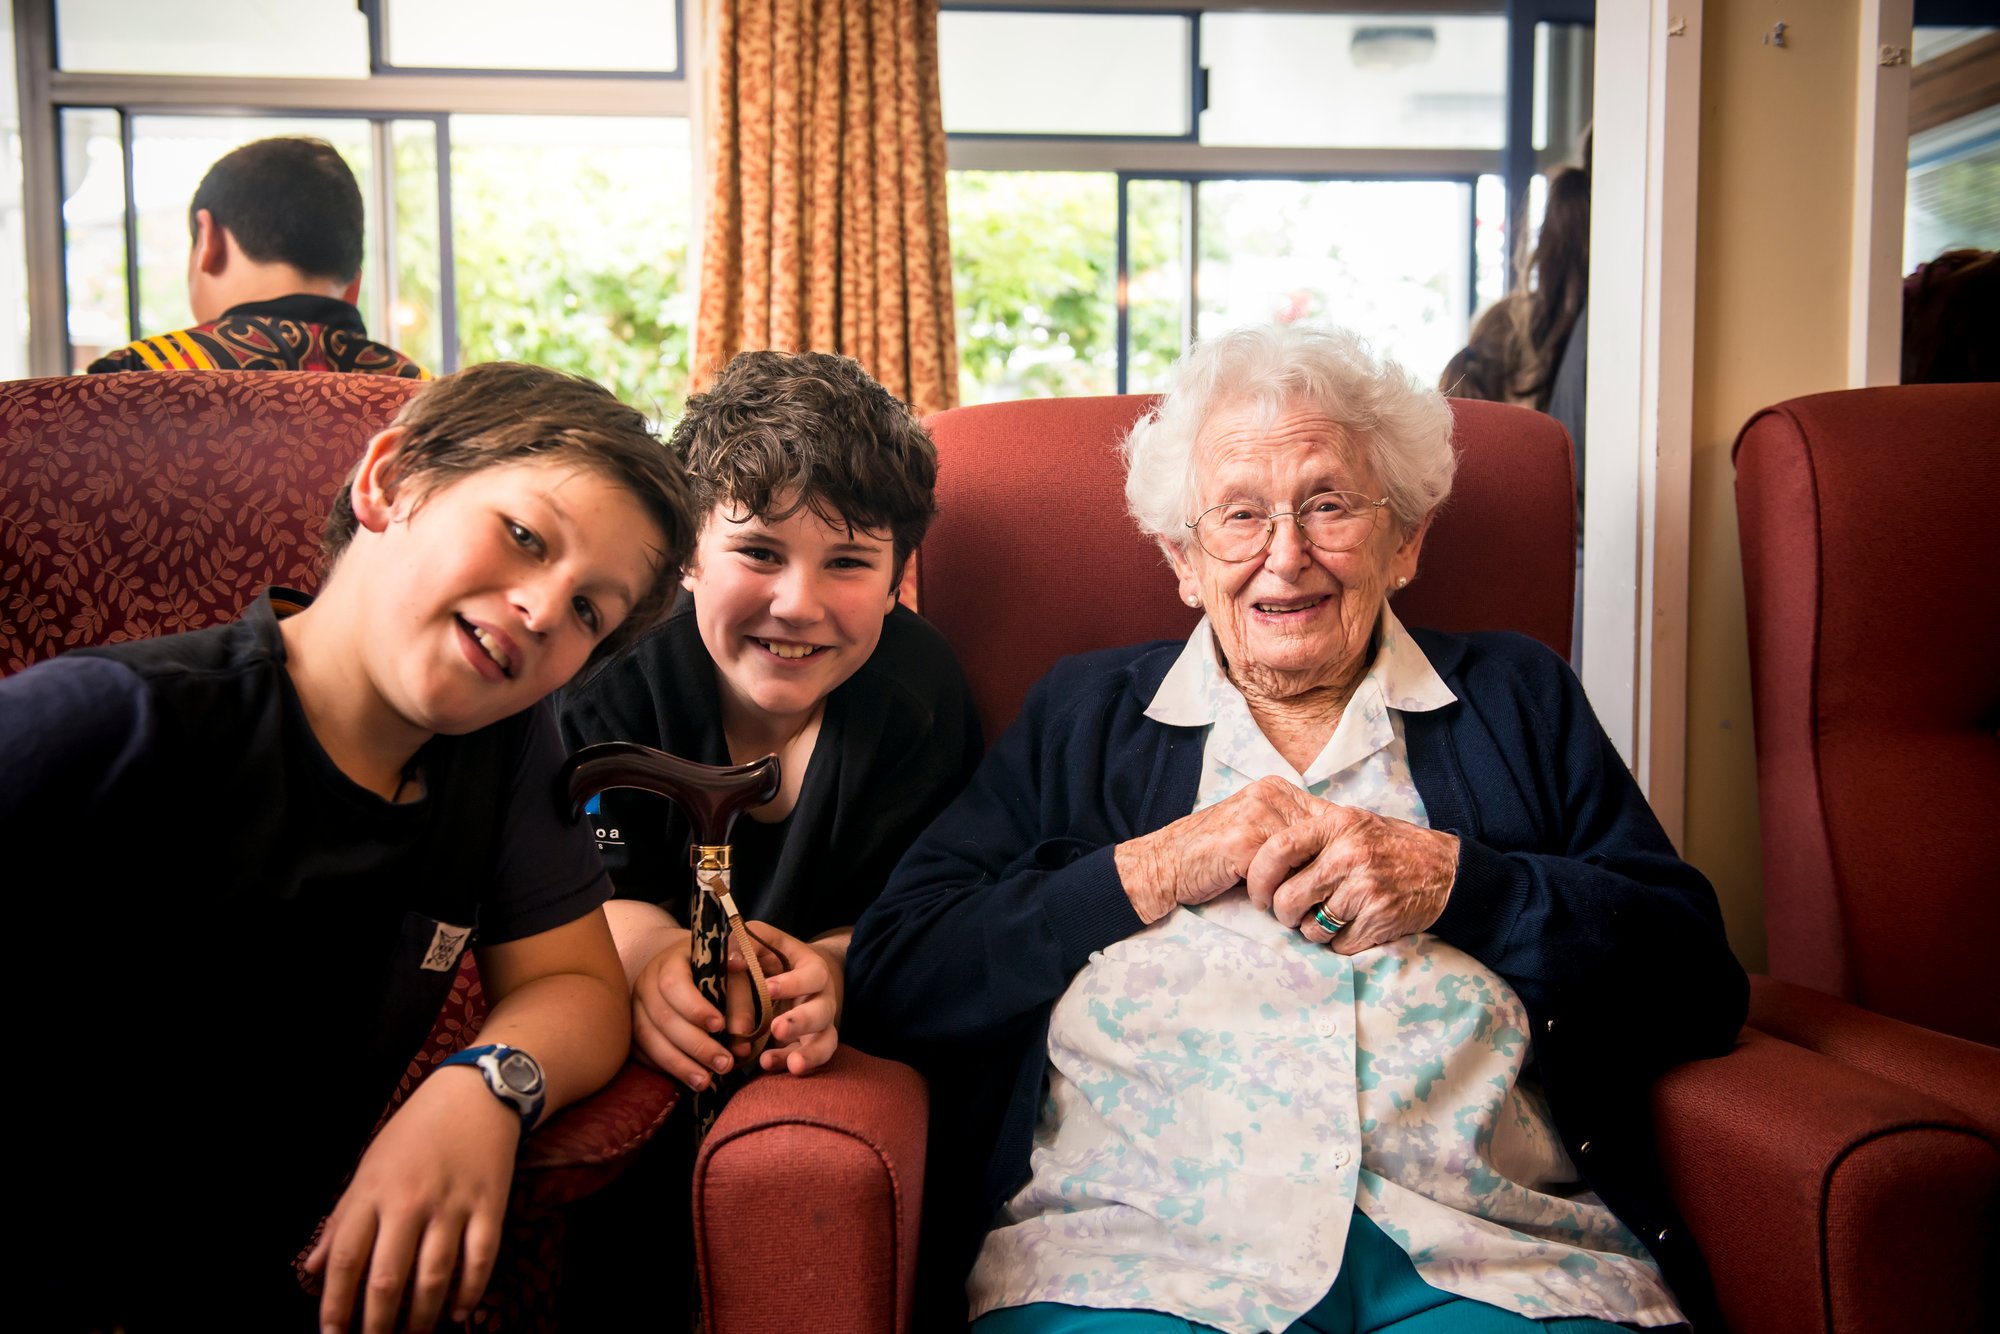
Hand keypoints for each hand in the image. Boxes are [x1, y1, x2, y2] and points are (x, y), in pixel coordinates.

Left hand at [304, 1069, 520, 1332]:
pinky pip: (480, 1259)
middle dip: (377, 1324)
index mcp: (373, 1192)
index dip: (335, 1305)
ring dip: (422, 1317)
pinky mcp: (490, 1205)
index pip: (345, 1260)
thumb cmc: (416, 1132)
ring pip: (434, 1277)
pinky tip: (459, 1312)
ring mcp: (453, 1205)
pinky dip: (470, 1292)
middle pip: (387, 1278)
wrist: (476, 1094)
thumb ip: (341, 1221)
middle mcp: (410, 1202)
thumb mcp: (368, 1168)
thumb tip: (313, 1269)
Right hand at [629, 927, 746, 1090]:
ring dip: (679, 1064)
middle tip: (724, 1065)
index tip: (720, 1026)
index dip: (695, 1008)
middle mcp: (646, 983)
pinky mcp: (633, 1029)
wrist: (696, 971)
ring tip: (705, 1082)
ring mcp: (635, 1008)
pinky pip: (641, 1052)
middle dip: (695, 1045)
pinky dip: (664, 1067)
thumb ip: (741, 1004)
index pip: (673, 984)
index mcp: (670, 962)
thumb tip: (741, 1047)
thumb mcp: (735, 977)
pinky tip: (686, 1078)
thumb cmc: (719, 972)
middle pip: (662, 1017)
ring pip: (648, 1039)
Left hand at [733, 922, 843, 1075]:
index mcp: (814, 970)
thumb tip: (732, 962)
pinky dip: (788, 1063)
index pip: (812, 976)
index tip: (767, 988)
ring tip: (793, 1065)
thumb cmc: (774, 955)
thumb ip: (746, 945)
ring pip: (825, 1041)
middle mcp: (822, 999)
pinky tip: (768, 1064)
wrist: (795, 973)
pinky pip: (807, 1059)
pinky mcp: (808, 1045)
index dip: (792, 983)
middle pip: (822, 1012)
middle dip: (801, 1022)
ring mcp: (819, 1025)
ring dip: (810, 1054)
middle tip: (777, 1029)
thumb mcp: (762, 941)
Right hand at [1114, 776, 1321, 921]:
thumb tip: (1342, 856)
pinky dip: (1272, 894)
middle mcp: (1269, 794)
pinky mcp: (1243, 840)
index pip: (1330, 819)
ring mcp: (1256, 814)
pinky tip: (1256, 901)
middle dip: (1318, 872)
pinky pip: (1279, 874)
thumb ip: (1293, 834)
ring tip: (1280, 901)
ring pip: (1304, 858)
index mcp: (1277, 789)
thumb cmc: (1213, 856)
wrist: (1164, 865)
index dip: (1334, 852)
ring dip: (1295, 886)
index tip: (1332, 877)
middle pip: (1322, 839)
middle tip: (1308, 897)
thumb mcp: (1258, 833)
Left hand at [1244, 803, 1459, 953]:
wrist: (1447, 870)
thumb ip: (1313, 834)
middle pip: (1288, 898)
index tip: (1259, 893)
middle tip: (1292, 913)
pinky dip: (1341, 942)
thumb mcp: (1353, 824)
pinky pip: (1338, 944)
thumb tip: (1260, 855)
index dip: (1259, 877)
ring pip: (1311, 928)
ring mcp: (1366, 888)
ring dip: (1314, 930)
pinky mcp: (1380, 918)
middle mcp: (1349, 855)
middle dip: (1284, 914)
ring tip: (1331, 916)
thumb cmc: (1390, 847)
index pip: (1277, 849)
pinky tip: (1354, 926)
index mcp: (1337, 825)